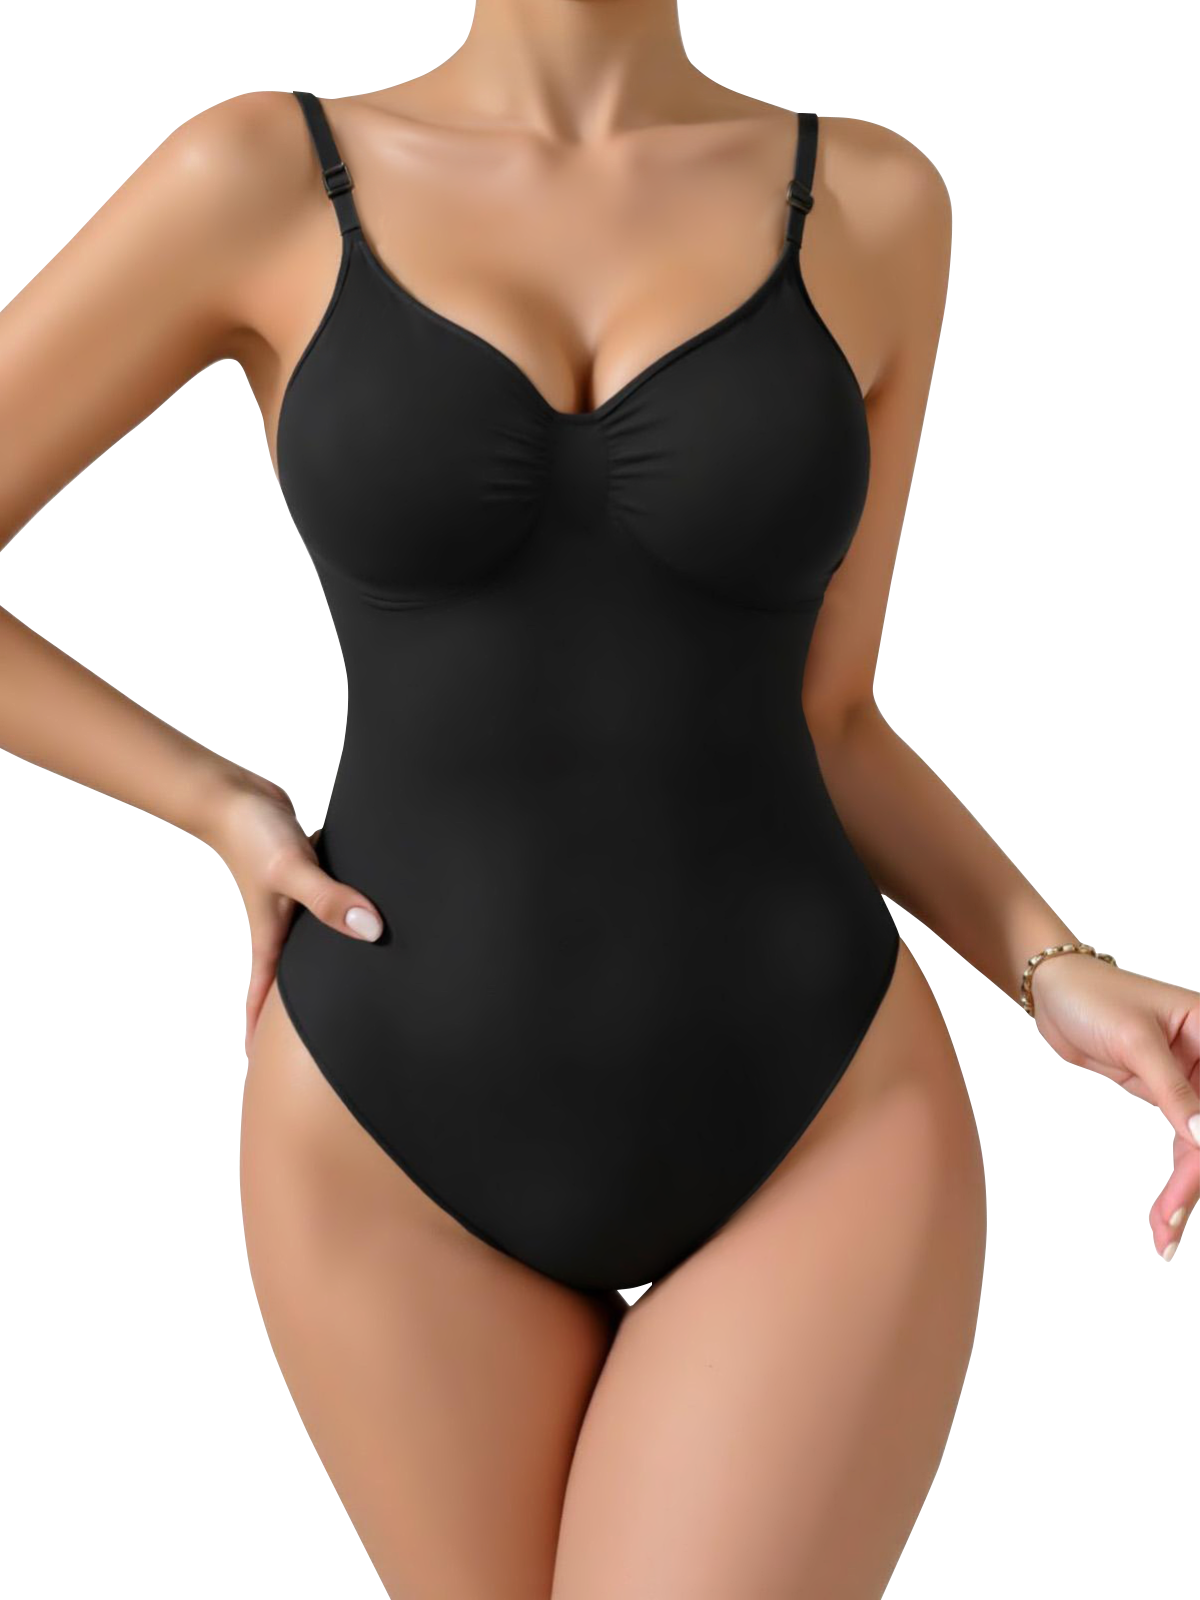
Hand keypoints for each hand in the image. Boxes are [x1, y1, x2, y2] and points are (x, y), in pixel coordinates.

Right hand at [203, 773, 383, 1054]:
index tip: (261, 1068)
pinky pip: (332, 907)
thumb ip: (330, 899)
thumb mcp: (292, 871)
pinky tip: (371, 919)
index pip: (265, 999)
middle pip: (294, 981)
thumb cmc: (254, 835)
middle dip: (302, 1012)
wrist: (237, 794)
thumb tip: (370, 930)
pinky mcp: (311, 878)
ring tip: (356, 991)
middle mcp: (284, 927)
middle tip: (323, 1043)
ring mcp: (297, 903)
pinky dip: (346, 916)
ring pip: (318, 946)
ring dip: (331, 964)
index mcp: (272, 938)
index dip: (263, 1035)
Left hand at [1030, 952, 1199, 1259]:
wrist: (1054, 989)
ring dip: (1185, 1192)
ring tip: (1163, 1238)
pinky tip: (1164, 1214)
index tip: (1194, 1182)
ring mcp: (1191, 1081)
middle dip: (1194, 1182)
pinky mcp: (1167, 1096)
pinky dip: (1175, 1179)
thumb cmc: (1094, 996)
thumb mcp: (1134, 1040)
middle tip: (1168, 1228)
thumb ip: (1173, 1088)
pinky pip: (1184, 1144)